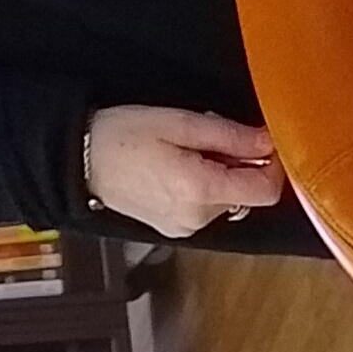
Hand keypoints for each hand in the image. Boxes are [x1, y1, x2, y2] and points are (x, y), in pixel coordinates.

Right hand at [82, 103, 285, 236]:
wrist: (79, 158)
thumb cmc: (125, 133)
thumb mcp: (180, 123)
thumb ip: (230, 136)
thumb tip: (268, 143)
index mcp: (201, 192)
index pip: (265, 192)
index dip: (273, 164)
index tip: (263, 138)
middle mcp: (198, 219)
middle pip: (246, 195)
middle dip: (240, 163)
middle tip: (211, 132)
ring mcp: (185, 229)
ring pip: (227, 200)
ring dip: (222, 173)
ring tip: (189, 146)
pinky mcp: (173, 229)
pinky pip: (206, 207)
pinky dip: (205, 185)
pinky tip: (179, 164)